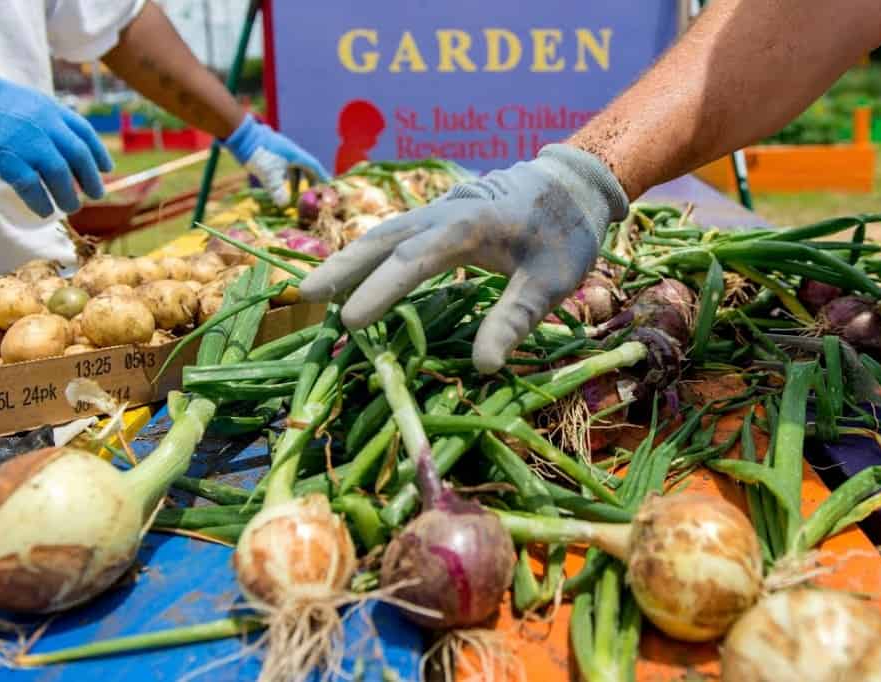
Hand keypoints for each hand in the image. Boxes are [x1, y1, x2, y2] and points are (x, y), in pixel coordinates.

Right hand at [0, 63, 111, 217]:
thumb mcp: (22, 101)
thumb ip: (43, 119)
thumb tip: (60, 143)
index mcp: (49, 108)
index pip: (84, 132)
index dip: (98, 153)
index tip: (106, 169)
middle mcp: (44, 124)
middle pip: (78, 157)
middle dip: (90, 180)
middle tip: (95, 195)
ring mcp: (26, 141)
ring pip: (59, 176)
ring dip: (67, 196)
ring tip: (69, 207)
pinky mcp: (7, 158)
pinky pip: (32, 187)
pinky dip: (40, 202)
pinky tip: (43, 210)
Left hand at [224, 114, 329, 205]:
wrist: (242, 137)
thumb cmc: (260, 154)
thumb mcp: (269, 175)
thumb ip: (278, 191)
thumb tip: (284, 205)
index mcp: (296, 155)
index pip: (314, 166)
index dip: (322, 177)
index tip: (329, 186)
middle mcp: (291, 152)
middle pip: (306, 167)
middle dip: (310, 182)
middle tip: (311, 195)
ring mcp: (280, 152)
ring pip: (293, 168)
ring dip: (296, 182)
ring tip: (294, 196)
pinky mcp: (271, 154)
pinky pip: (283, 167)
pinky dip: (284, 178)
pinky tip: (279, 187)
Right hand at [300, 145, 628, 373]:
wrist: (574, 184)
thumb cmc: (566, 236)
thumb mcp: (553, 281)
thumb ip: (514, 319)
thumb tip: (482, 367)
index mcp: (471, 224)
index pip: (415, 259)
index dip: (379, 290)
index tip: (350, 321)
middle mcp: (446, 211)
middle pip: (384, 238)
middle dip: (343, 266)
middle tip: (307, 296)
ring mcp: (439, 209)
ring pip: (385, 232)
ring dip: (349, 259)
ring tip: (315, 290)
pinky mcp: (440, 216)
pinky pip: (397, 234)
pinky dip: (370, 254)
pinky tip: (352, 274)